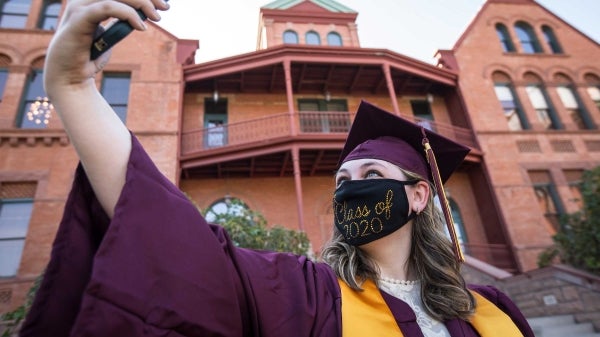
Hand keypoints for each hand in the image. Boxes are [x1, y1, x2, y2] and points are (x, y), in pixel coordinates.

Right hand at [44, 0, 168, 95]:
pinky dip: (126, 14)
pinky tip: (141, 27)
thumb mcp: (112, 34)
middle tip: (165, 8)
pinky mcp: (78, 19)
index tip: (163, 3)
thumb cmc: (90, 56)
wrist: (70, 77)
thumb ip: (124, 20)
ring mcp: (79, 7)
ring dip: (139, 2)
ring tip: (156, 17)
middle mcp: (83, 0)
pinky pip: (106, 8)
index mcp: (91, 1)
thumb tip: (145, 12)